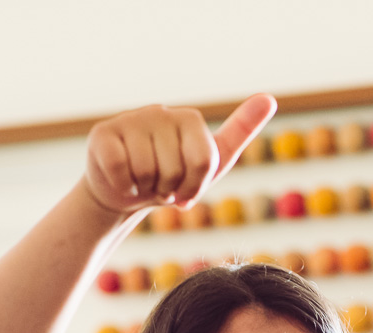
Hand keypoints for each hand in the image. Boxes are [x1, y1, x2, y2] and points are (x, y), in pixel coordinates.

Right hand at [82, 94, 276, 214]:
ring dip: (144, 189)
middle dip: (167, 190)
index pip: (203, 161)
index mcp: (190, 119)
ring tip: (142, 181)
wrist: (125, 193)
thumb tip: (269, 98)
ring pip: (146, 170)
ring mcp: (130, 120)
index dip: (194, 187)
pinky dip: (123, 185)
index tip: (186, 189)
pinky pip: (120, 168)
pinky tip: (123, 180)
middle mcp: (160, 112)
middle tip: (160, 186)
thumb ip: (240, 132)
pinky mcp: (102, 133)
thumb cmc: (171, 179)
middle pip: (173, 169)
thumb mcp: (210, 162)